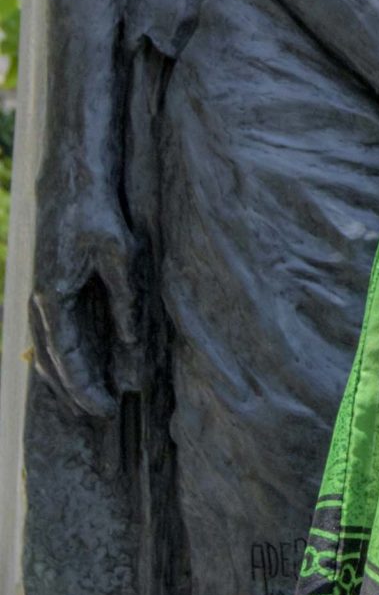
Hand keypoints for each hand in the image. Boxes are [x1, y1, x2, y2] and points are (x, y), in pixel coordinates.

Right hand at [30, 194, 139, 416]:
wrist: (68, 179)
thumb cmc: (97, 214)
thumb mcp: (121, 254)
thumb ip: (125, 299)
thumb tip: (127, 341)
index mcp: (55, 297)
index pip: (70, 357)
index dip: (87, 386)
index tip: (105, 408)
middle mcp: (38, 301)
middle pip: (51, 361)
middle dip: (74, 391)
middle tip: (99, 415)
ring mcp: (36, 293)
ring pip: (44, 349)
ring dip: (62, 377)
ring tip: (83, 399)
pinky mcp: (43, 285)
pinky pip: (46, 332)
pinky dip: (56, 355)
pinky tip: (71, 364)